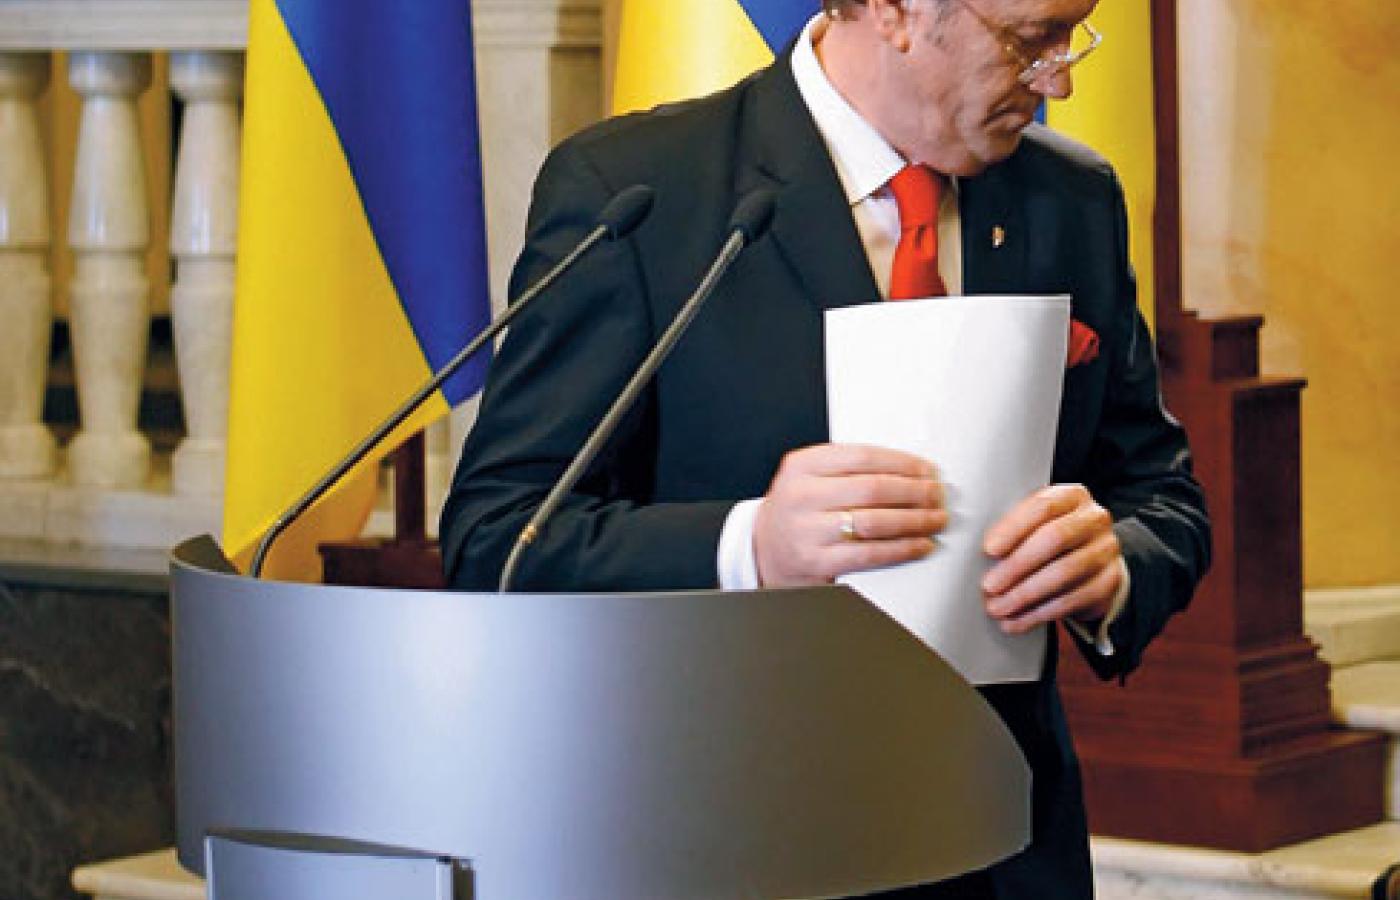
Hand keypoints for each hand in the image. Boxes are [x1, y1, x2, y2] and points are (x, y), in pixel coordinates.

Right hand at [753, 443, 946, 586]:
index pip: (863, 456)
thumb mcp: (809, 478)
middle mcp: (801, 496)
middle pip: (872, 489)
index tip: (927, 469)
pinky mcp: (817, 562)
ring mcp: (808, 531)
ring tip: (935, 518)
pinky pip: (870, 554)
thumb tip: (909, 470)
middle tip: (937, 495)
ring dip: (915, 520)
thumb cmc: (797, 511)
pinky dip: (902, 549)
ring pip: (875, 522)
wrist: (762, 550)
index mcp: (802, 466)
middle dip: (915, 491)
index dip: (902, 463)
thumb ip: (847, 469)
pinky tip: (920, 544)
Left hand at [981, 484, 1121, 633]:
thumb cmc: (1051, 538)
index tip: (989, 549)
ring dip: (1024, 594)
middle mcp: (1094, 519)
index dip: (1013, 527)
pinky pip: (1072, 600)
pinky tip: (1017, 621)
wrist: (1093, 562)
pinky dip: (1039, 614)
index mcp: (1071, 496)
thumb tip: (979, 554)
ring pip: (1063, 573)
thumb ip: (1014, 528)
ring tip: (997, 608)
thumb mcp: (1035, 523)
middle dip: (1016, 566)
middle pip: (1054, 539)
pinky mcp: (1109, 582)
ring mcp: (1106, 550)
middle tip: (989, 586)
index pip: (1042, 506)